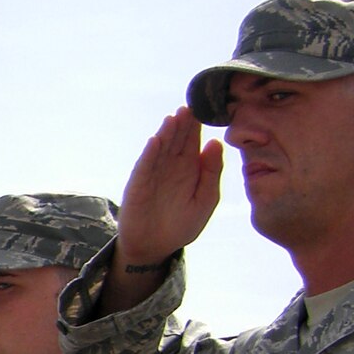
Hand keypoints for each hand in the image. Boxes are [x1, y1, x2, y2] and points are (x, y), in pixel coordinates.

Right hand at [117, 109, 222, 267]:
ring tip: (175, 118)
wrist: (155, 248)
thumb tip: (215, 142)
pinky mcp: (138, 185)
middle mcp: (170, 166)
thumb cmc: (182, 225)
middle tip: (191, 106)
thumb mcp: (206, 200)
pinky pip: (145, 166)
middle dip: (183, 123)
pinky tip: (156, 141)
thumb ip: (212, 172)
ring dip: (167, 133)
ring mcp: (153, 174)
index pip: (193, 140)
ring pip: (161, 148)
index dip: (198, 125)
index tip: (206, 107)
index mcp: (189, 167)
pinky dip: (150, 154)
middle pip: (177, 139)